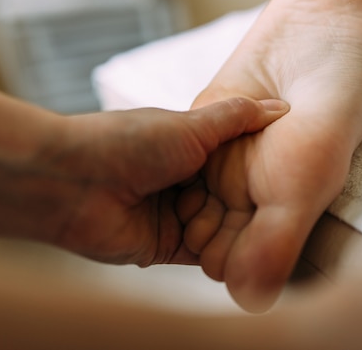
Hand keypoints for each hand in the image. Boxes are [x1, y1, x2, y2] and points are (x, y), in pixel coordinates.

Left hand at [47, 98, 288, 265]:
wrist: (73, 183)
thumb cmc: (128, 143)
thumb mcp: (193, 125)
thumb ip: (236, 118)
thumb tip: (279, 108)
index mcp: (187, 148)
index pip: (234, 162)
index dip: (258, 168)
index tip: (289, 171)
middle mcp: (181, 182)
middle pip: (228, 197)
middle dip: (250, 203)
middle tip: (287, 208)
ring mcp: (173, 215)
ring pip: (218, 226)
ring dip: (237, 230)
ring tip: (273, 231)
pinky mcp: (163, 246)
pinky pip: (201, 253)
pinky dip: (220, 253)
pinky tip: (247, 252)